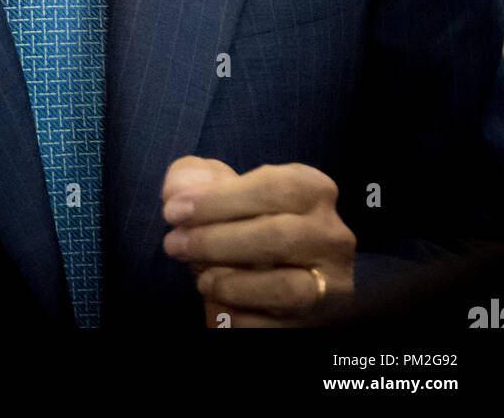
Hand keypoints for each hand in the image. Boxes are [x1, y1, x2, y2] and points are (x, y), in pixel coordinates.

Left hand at [161, 155, 355, 327]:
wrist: (284, 272)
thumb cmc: (248, 219)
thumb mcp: (224, 189)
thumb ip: (196, 179)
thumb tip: (179, 191)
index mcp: (312, 190)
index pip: (272, 187)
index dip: (217, 199)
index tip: (173, 210)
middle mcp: (331, 234)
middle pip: (278, 235)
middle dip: (216, 240)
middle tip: (174, 244)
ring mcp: (331, 282)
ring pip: (286, 286)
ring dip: (232, 283)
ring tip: (201, 279)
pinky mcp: (319, 321)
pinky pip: (277, 325)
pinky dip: (240, 316)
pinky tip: (217, 304)